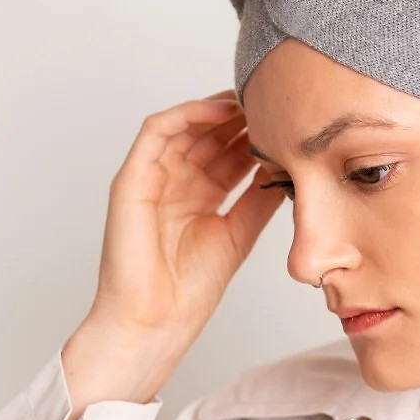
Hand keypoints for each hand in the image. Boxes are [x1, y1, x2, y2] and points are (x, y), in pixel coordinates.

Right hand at [87, 88, 281, 348]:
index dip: (255, 135)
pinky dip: (187, 114)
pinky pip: (156, 131)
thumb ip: (259, 199)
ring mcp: (152, 178)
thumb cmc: (189, 290)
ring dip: (218, 109)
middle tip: (274, 101)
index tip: (287, 122)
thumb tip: (288, 168)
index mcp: (199, 197)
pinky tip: (219, 111)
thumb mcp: (239, 233)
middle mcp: (175, 183)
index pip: (228, 152)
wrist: (156, 320)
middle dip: (241, 117)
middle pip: (209, 134)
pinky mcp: (132, 179)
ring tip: (252, 99)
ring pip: (185, 126)